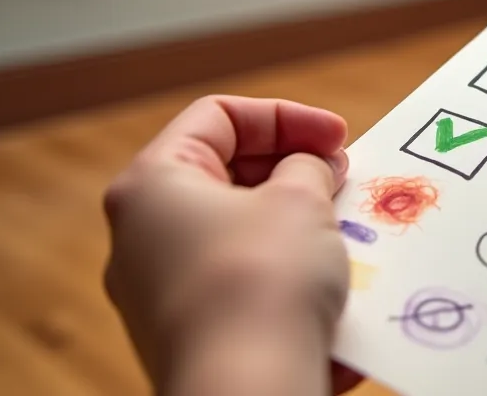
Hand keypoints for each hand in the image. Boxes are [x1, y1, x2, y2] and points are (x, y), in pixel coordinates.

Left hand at [102, 95, 364, 395]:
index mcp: (152, 184)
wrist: (245, 391)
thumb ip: (306, 167)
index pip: (218, 117)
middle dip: (292, 174)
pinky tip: (332, 293)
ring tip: (346, 236)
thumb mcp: (300, 199)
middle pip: (224, 177)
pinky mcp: (188, 337)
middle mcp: (140, 237)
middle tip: (343, 182)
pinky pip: (242, 291)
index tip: (337, 138)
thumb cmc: (262, 283)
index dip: (286, 117)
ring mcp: (159, 293)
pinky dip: (286, 281)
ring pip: (238, 237)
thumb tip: (306, 169)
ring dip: (296, 229)